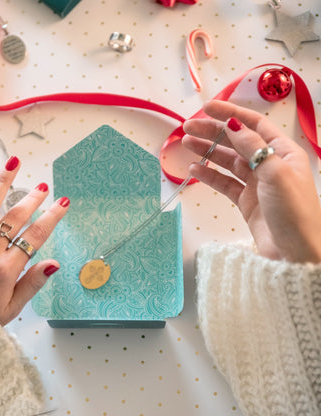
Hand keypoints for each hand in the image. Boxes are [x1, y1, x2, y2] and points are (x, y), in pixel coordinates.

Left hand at [0, 156, 69, 324]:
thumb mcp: (12, 307)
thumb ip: (33, 283)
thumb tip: (54, 264)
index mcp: (5, 269)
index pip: (35, 237)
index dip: (51, 218)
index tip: (62, 205)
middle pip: (15, 218)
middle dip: (32, 199)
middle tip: (43, 187)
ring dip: (3, 183)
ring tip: (14, 164)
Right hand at [183, 100, 320, 262]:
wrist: (295, 254)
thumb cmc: (295, 213)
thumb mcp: (276, 174)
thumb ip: (253, 148)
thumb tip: (233, 125)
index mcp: (283, 153)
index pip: (254, 125)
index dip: (230, 113)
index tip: (208, 108)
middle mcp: (269, 164)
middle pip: (237, 142)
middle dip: (213, 133)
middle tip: (188, 128)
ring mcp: (256, 184)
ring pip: (228, 162)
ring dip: (208, 152)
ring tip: (187, 144)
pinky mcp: (246, 201)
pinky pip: (224, 183)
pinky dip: (209, 176)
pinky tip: (195, 169)